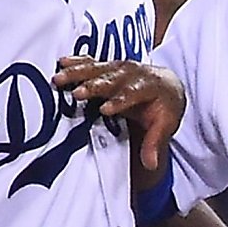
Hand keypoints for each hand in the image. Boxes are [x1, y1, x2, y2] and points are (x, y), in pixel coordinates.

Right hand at [53, 57, 184, 173]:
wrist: (168, 86)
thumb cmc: (165, 107)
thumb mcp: (165, 125)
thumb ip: (155, 143)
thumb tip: (150, 165)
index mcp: (151, 86)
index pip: (134, 94)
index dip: (119, 101)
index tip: (104, 110)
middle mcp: (135, 73)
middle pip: (113, 79)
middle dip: (95, 86)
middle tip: (77, 94)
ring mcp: (120, 67)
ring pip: (99, 68)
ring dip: (78, 73)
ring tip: (59, 79)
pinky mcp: (109, 65)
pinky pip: (92, 62)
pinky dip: (76, 62)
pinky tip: (61, 63)